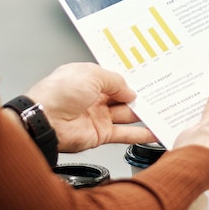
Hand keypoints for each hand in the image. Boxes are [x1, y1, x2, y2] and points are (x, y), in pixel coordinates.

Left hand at [21, 63, 152, 153]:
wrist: (46, 120)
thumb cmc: (58, 93)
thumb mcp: (92, 74)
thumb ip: (116, 81)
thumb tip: (130, 91)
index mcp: (88, 79)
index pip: (114, 79)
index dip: (129, 79)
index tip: (148, 79)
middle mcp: (93, 98)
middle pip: (122, 97)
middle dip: (140, 96)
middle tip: (160, 95)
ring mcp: (97, 117)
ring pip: (126, 115)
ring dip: (143, 115)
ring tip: (162, 111)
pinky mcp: (100, 134)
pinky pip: (124, 134)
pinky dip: (140, 135)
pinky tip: (153, 132)